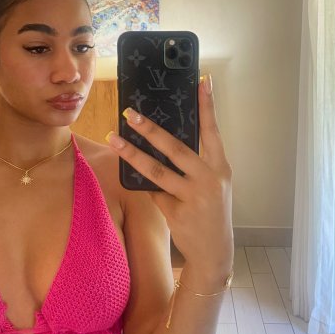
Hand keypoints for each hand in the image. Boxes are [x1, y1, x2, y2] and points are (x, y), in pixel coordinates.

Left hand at [106, 74, 233, 278]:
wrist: (215, 252)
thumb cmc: (212, 210)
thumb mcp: (214, 184)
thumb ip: (196, 163)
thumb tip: (165, 139)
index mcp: (221, 167)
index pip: (213, 130)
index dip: (208, 105)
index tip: (202, 81)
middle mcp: (209, 179)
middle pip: (176, 148)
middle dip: (151, 129)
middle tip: (131, 113)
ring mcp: (192, 197)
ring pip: (156, 170)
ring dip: (132, 153)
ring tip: (113, 138)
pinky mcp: (176, 213)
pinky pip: (153, 191)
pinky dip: (141, 182)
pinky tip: (128, 171)